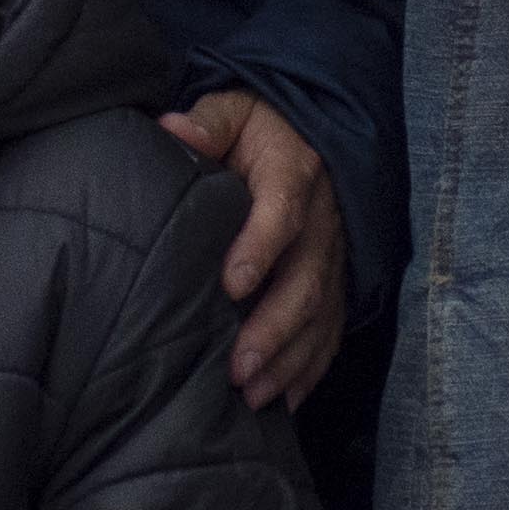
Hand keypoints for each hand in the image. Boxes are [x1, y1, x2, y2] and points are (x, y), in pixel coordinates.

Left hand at [159, 91, 346, 409]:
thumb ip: (207, 123)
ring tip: (252, 395)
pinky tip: (284, 401)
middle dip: (273, 329)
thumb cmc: (256, 128)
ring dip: (289, 359)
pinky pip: (331, 332)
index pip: (282, 213)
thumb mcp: (233, 109)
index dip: (260, 249)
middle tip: (237, 367)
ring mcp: (334, 258)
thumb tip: (173, 129)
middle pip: (306, 281)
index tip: (230, 286)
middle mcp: (323, 221)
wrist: (308, 131)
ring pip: (320, 316)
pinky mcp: (336, 283)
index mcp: (294, 173)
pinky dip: (310, 369)